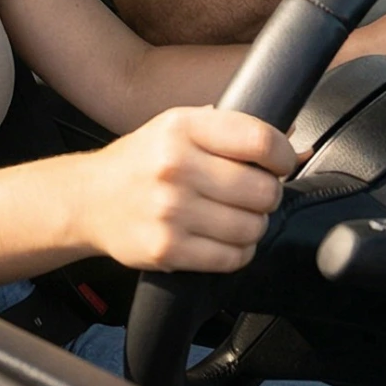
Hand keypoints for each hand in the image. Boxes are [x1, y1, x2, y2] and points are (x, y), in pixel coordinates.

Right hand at [64, 106, 299, 272]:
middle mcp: (175, 166)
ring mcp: (170, 210)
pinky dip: (237, 252)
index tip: (280, 164)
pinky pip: (231, 258)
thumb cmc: (141, 162)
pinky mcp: (167, 249)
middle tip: (252, 194)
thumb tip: (298, 142)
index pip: (260, 140)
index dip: (283, 156)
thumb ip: (233, 131)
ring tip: (234, 217)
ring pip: (252, 227)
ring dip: (253, 226)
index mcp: (182, 127)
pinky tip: (222, 239)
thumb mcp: (179, 128)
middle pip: (263, 190)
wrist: (88, 199)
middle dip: (267, 195)